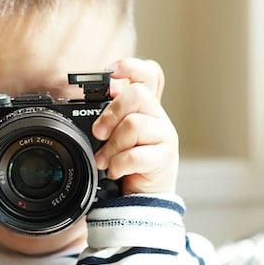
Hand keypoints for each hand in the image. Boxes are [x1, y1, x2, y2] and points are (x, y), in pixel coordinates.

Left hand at [90, 58, 178, 195]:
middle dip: (111, 113)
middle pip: (137, 94)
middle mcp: (157, 116)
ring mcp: (164, 136)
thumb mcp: (114, 134)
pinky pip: (136, 154)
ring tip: (105, 161)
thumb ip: (110, 113)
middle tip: (98, 133)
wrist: (143, 197)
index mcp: (145, 106)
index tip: (109, 73)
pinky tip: (115, 171)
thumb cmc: (126, 162)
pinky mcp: (165, 158)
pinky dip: (119, 164)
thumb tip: (105, 89)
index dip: (130, 67)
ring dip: (112, 146)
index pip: (148, 74)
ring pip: (134, 125)